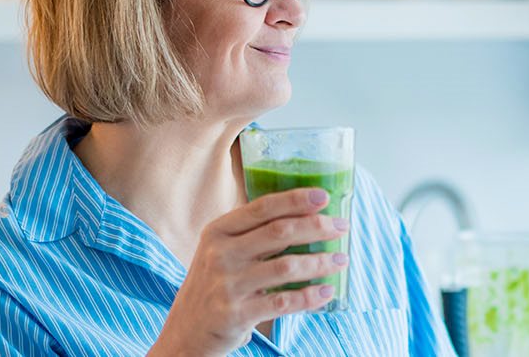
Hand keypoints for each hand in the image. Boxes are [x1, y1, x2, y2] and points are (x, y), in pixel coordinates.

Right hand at [148, 188, 349, 355]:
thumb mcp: (221, 252)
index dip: (295, 200)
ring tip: (341, 260)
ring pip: (286, 267)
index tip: (324, 196)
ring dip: (319, 262)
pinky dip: (310, 297)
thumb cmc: (213, 285)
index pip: (262, 208)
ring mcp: (227, 285)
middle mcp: (220, 255)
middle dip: (316, 227)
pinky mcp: (236, 314)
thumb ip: (252, 235)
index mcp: (218, 232)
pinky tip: (326, 292)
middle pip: (278, 232)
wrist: (186, 332)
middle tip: (341, 227)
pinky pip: (283, 302)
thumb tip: (305, 217)